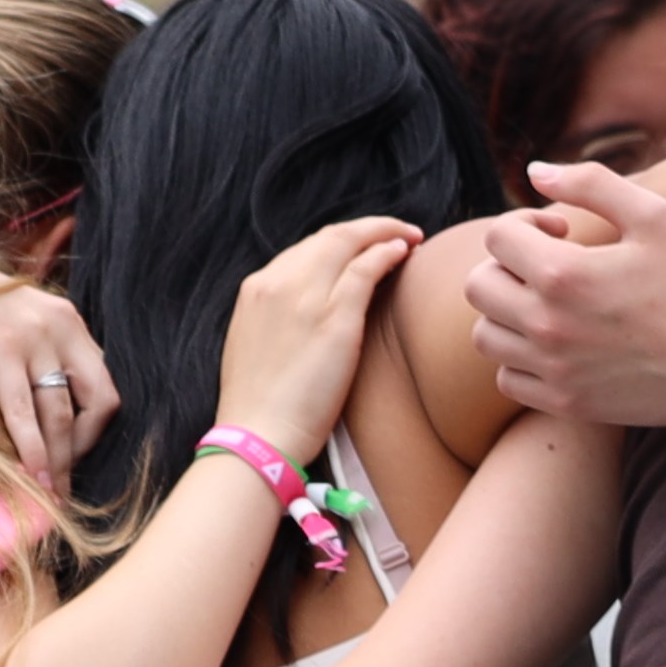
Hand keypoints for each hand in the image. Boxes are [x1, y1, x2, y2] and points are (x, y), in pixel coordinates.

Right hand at [0, 257, 124, 469]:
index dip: (93, 427)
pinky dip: (31, 448)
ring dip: (58, 460)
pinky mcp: (0, 350)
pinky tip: (33, 475)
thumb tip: (49, 405)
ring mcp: (32, 337)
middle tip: (65, 481)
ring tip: (51, 492)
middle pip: (96, 402)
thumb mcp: (17, 321)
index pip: (103, 385)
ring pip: (60, 414)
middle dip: (82, 450)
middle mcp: (61, 327)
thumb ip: (41, 353)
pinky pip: (22, 411)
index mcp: (69, 322)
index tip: (72, 452)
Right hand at [208, 216, 418, 466]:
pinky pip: (366, 267)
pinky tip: (405, 251)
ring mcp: (304, 296)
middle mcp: (277, 282)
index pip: (304, 250)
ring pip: (348, 242)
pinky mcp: (333, 317)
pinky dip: (387, 251)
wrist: (258, 438)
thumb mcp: (258, 347)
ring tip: (410, 237)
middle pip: (328, 237)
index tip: (362, 248)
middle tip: (397, 233)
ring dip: (383, 232)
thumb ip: (279, 320)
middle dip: (366, 229)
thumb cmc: (261, 409)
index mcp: (256, 290)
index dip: (339, 243)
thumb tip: (307, 316)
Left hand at [471, 158, 665, 425]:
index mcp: (563, 273)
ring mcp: (554, 369)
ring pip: (487, 335)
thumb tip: (535, 171)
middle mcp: (548, 325)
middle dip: (507, 265)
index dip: (524, 223)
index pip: (497, 238)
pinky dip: (520, 358)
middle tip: (548, 265)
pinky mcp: (567, 402)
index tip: (560, 230)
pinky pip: (509, 378)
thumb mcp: (653, 215)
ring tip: (549, 304)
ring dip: (508, 312)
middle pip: (479, 286)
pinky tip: (557, 343)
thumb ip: (589, 183)